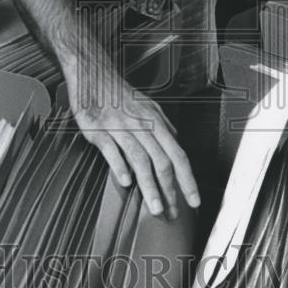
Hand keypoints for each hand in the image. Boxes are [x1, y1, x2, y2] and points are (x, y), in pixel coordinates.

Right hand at [64, 66, 200, 219]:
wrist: (93, 74)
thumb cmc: (120, 93)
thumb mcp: (148, 106)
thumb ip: (163, 125)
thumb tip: (176, 141)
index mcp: (155, 122)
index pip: (177, 154)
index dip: (187, 179)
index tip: (193, 201)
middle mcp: (141, 125)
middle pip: (161, 160)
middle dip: (169, 190)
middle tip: (172, 213)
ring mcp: (119, 127)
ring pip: (140, 159)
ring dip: (149, 186)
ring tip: (155, 208)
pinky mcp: (98, 129)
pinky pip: (112, 149)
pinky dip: (120, 166)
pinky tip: (126, 182)